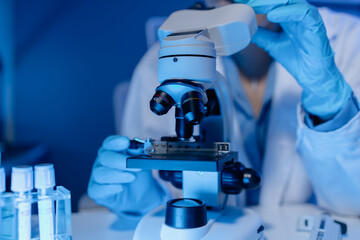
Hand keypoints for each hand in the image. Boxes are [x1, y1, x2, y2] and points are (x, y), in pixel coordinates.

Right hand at [88, 136, 164, 216]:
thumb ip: (140, 155)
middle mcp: (102, 161)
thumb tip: (140, 148)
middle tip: (136, 166)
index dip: (115, 142)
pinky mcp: (97, 192)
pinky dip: (109, 189)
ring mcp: (98, 176)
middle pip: (104, 157)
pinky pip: (96, 190)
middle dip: (120, 161)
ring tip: (132, 178)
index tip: (126, 142)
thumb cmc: (140, 175)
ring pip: (100, 173)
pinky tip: (120, 188)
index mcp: (113, 150)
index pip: (109, 143)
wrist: (142, 194)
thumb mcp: (143, 164)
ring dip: (117, 175)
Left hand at [236, 0, 351, 119]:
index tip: (238, 1)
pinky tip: (272, 15)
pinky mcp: (316, 25)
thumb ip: (260, 35)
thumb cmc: (298, 59)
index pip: (270, 4)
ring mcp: (307, 18)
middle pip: (278, 0)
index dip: (255, 1)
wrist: (312, 76)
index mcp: (288, 16)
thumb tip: (244, 28)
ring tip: (254, 4)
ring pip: (290, 1)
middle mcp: (298, 14)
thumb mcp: (272, 45)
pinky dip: (287, 12)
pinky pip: (303, 13)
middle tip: (242, 0)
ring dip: (270, 2)